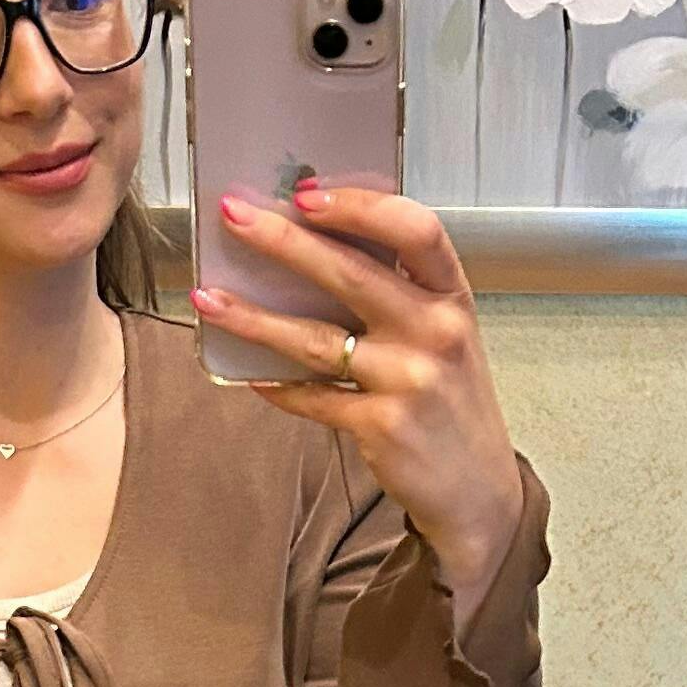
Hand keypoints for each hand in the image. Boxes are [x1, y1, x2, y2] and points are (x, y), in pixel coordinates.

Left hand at [195, 180, 526, 596]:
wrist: (479, 492)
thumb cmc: (450, 403)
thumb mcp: (445, 338)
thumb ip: (400, 297)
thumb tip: (315, 248)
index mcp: (452, 298)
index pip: (417, 230)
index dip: (360, 207)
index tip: (307, 194)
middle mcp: (436, 333)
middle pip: (351, 273)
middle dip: (284, 241)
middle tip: (234, 216)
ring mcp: (410, 381)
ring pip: (316, 338)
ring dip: (254, 318)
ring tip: (207, 299)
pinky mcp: (382, 427)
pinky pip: (313, 398)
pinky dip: (278, 387)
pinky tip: (250, 376)